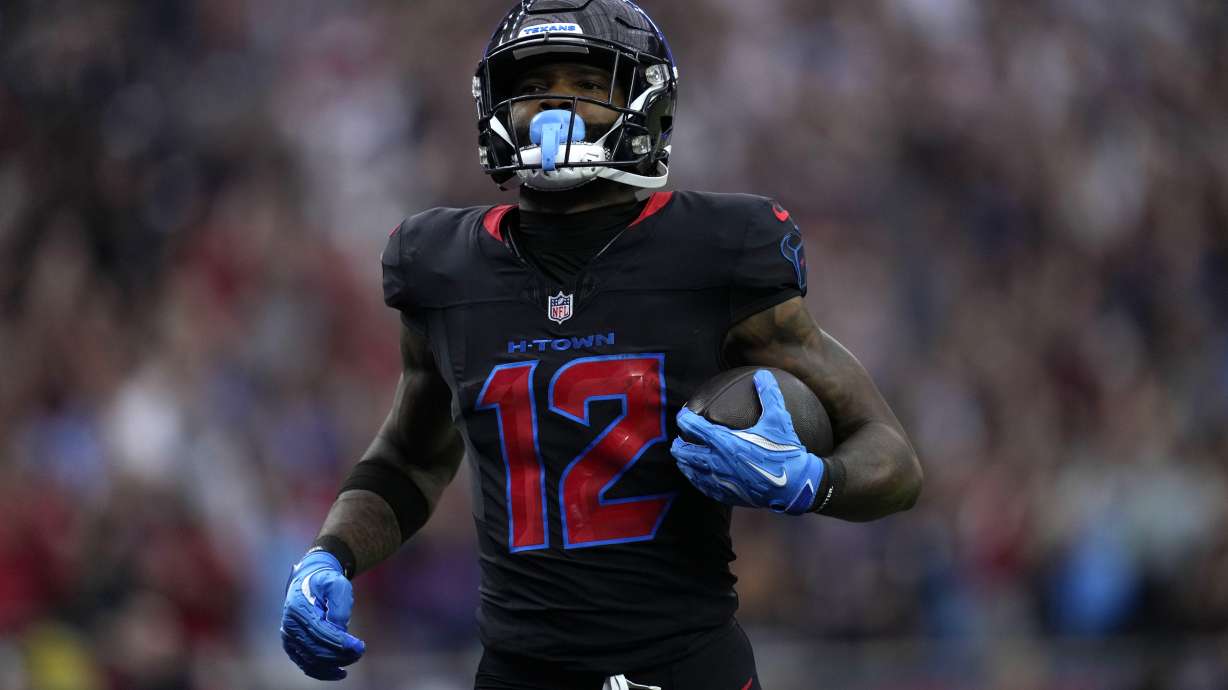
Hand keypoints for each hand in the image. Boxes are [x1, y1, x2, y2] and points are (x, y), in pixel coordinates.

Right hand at [280, 550, 365, 679]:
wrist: (308, 582)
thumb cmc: (325, 582)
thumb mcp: (337, 584)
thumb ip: (339, 605)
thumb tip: (340, 631)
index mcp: (299, 608)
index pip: (320, 631)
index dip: (341, 642)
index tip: (360, 646)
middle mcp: (290, 625)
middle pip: (316, 649)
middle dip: (340, 654)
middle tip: (360, 652)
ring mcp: (289, 638)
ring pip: (312, 660)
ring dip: (334, 664)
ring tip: (353, 658)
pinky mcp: (292, 647)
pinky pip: (306, 665)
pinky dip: (323, 672)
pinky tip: (339, 672)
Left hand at [671, 370, 825, 514]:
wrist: (794, 486)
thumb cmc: (785, 452)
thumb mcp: (778, 420)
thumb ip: (768, 395)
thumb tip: (763, 374)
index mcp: (724, 442)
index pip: (692, 427)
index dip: (684, 418)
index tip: (685, 414)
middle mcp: (716, 461)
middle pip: (683, 451)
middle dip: (679, 443)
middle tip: (681, 438)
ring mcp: (719, 480)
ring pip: (689, 470)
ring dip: (684, 462)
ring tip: (684, 457)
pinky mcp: (726, 494)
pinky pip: (702, 486)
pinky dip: (696, 479)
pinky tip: (699, 477)